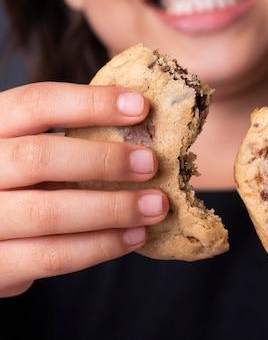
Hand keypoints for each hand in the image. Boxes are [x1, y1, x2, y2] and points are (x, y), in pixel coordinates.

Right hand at [0, 82, 168, 297]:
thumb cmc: (20, 185)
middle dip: (103, 160)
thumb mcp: (28, 150)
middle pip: (38, 157)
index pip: (35, 104)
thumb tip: (142, 120)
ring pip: (47, 213)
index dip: (90, 103)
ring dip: (112, 209)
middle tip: (152, 164)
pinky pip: (51, 256)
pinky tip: (134, 236)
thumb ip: (68, 139)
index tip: (141, 106)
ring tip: (155, 206)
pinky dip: (101, 246)